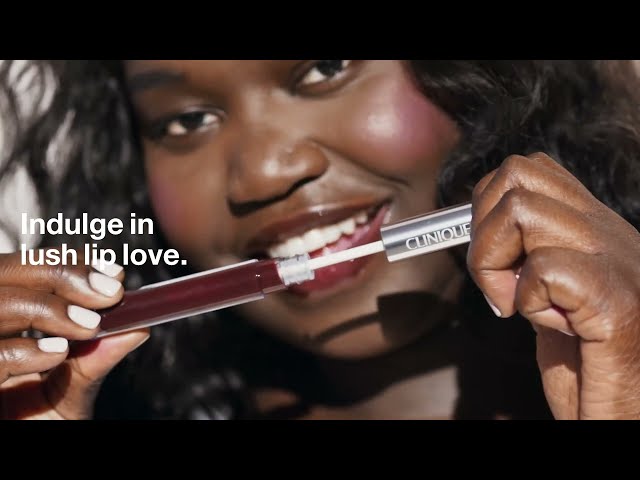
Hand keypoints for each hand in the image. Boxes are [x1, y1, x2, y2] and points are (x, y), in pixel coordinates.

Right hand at [0, 251, 148, 418]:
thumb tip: (140, 326)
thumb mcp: (71, 394)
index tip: (114, 274)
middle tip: (111, 293)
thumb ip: (96, 361)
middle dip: (61, 274)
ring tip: (88, 326)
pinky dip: (21, 351)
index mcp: (7, 327)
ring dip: (47, 307)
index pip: (29, 271)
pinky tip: (56, 354)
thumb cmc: (36, 426)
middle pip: (5, 273)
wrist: (23, 449)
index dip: (70, 264)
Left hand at [468, 153, 639, 418]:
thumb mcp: (549, 297)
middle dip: (483, 229)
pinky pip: (544, 268)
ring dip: (496, 264)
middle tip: (499, 284)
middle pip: (517, 173)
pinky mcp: (619, 303)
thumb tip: (483, 229)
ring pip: (521, 209)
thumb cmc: (587, 367)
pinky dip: (525, 300)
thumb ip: (528, 259)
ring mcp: (619, 262)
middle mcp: (612, 233)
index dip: (488, 206)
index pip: (530, 170)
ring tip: (520, 306)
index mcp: (596, 229)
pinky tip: (552, 326)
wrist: (630, 412)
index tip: (492, 261)